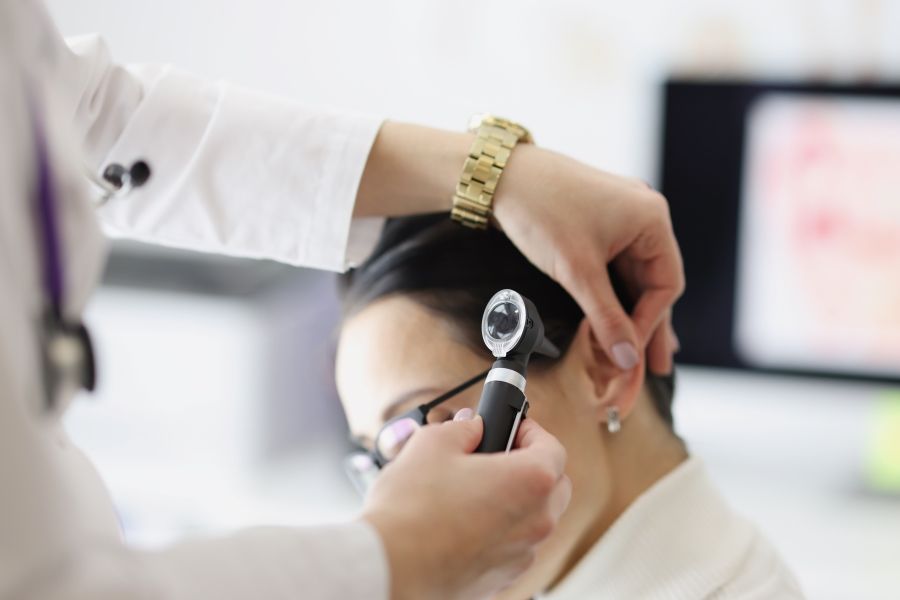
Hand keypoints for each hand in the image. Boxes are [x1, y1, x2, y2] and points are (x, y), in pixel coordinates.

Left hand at [354, 122, 682, 372]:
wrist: (499, 175)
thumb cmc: (541, 210)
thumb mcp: (577, 271)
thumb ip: (606, 318)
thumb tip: (627, 357)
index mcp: (652, 219)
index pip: (666, 285)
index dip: (651, 323)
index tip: (632, 353)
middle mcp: (643, 215)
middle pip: (654, 282)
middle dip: (650, 324)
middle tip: (656, 367)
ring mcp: (621, 217)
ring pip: (633, 276)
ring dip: (631, 312)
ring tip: (635, 351)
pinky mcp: (598, 221)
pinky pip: (615, 265)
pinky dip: (614, 293)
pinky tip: (615, 318)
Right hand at [362, 413, 570, 599]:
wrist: (389, 567)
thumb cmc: (411, 510)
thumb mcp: (432, 443)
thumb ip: (462, 428)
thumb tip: (471, 428)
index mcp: (530, 482)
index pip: (552, 447)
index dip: (530, 431)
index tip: (510, 427)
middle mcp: (536, 522)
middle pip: (552, 486)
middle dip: (530, 465)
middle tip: (495, 454)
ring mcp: (520, 555)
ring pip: (533, 519)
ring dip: (515, 500)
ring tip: (472, 489)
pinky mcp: (501, 578)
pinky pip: (512, 546)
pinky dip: (498, 531)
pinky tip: (462, 522)